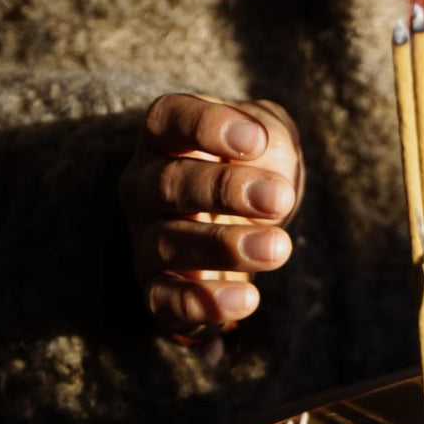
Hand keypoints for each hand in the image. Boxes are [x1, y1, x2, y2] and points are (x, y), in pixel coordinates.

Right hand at [120, 94, 304, 334]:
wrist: (248, 226)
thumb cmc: (255, 167)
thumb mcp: (267, 136)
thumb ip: (268, 131)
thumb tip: (261, 149)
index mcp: (166, 138)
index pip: (169, 119)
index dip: (206, 127)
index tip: (256, 141)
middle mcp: (145, 186)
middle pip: (170, 182)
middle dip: (225, 190)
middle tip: (279, 197)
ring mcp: (147, 239)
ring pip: (171, 242)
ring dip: (226, 247)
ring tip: (278, 247)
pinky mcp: (158, 290)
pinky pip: (167, 301)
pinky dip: (205, 303)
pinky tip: (248, 300)